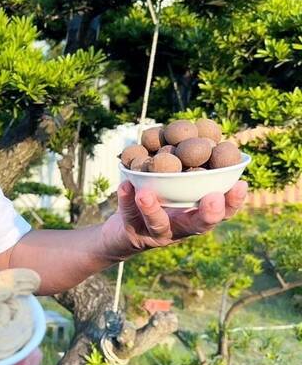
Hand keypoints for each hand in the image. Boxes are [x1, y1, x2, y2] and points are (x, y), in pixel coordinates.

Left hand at [100, 180, 248, 257]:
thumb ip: (189, 166)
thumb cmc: (157, 199)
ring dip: (152, 209)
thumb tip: (204, 130)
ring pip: (158, 224)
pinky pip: (129, 216)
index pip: (222, 211)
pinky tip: (124, 185)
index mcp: (196, 214)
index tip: (241, 184)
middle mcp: (181, 227)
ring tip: (145, 194)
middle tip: (213, 198)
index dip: (233, 201)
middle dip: (209, 213)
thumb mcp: (176, 183)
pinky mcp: (133, 234)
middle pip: (200, 225)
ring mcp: (157, 233)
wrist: (123, 229)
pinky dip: (126, 200)